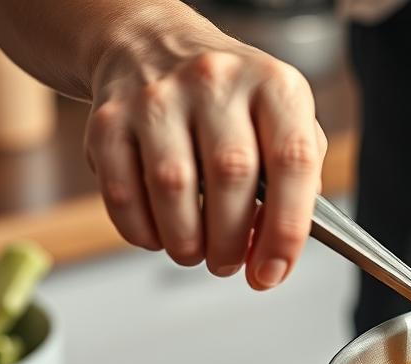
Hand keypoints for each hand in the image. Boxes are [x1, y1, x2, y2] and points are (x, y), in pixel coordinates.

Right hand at [85, 31, 326, 288]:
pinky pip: (122, 192)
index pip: (292, 161)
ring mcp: (158, 96)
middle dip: (231, 242)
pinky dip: (142, 230)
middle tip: (229, 263)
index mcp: (274, 85)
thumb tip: (282, 240)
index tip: (273, 271)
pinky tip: (158, 234)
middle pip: (231, 178)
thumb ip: (301, 175)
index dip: (286, 230)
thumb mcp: (283, 116)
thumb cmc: (229, 99)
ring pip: (173, 187)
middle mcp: (216, 82)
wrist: (152, 46)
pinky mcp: (109, 119)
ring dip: (186, 242)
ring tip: (195, 252)